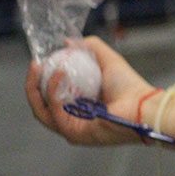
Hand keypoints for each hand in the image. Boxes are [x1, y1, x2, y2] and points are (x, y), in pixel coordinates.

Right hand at [26, 36, 154, 145]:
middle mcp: (73, 120)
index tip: (38, 62)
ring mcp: (72, 129)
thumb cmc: (130, 86)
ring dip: (36, 88)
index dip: (40, 81)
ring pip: (41, 111)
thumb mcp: (107, 60)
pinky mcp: (73, 134)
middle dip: (31, 85)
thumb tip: (67, 42)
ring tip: (40, 67)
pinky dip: (53, 91)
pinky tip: (60, 74)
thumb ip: (89, 48)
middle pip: (40, 106)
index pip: (48, 97)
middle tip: (33, 65)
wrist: (142, 104)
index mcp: (78, 107)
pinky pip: (56, 111)